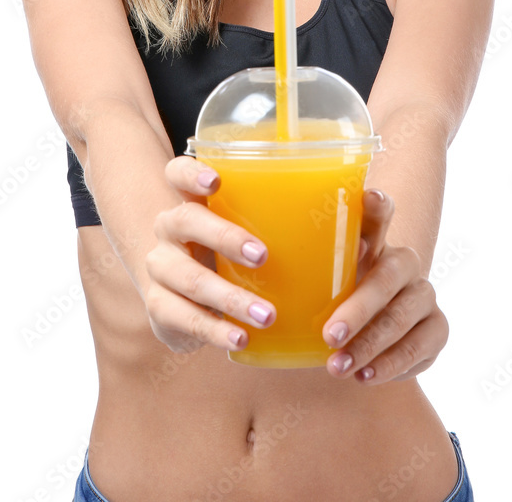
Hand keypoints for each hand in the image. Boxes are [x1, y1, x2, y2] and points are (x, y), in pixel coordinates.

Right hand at [144, 155, 276, 352]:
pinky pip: (185, 319)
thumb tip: (352, 233)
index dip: (192, 172)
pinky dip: (216, 331)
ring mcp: (160, 269)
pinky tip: (240, 339)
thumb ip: (278, 226)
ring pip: (189, 278)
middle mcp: (168, 229)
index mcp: (189, 201)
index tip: (217, 180)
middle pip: (186, 220)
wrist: (179, 296)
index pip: (178, 173)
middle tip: (262, 255)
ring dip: (230, 297)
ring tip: (266, 315)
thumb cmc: (224, 254)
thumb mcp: (241, 232)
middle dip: (225, 236)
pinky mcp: (160, 307)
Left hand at [322, 189, 448, 384]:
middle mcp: (402, 261)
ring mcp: (423, 293)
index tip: (368, 196)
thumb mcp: (314, 283)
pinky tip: (365, 376)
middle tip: (329, 335)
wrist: (361, 335)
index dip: (376, 204)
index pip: (379, 213)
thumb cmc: (329, 299)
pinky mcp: (436, 327)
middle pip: (388, 276)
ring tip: (336, 366)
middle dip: (359, 307)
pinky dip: (390, 364)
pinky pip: (419, 346)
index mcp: (373, 240)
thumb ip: (303, 271)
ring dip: (369, 344)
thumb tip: (257, 268)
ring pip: (402, 316)